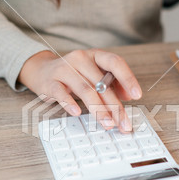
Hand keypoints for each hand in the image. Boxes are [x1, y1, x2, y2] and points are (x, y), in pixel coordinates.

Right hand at [18, 49, 141, 131]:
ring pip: (85, 90)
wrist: (41, 70)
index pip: (115, 63)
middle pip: (101, 83)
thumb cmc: (74, 74)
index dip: (128, 78)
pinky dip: (69, 103)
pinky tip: (77, 113)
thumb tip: (128, 96)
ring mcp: (64, 69)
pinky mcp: (50, 82)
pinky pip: (61, 93)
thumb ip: (112, 83)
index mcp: (95, 56)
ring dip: (99, 109)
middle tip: (123, 123)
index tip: (137, 95)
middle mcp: (81, 59)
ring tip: (108, 124)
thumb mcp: (94, 75)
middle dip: (115, 106)